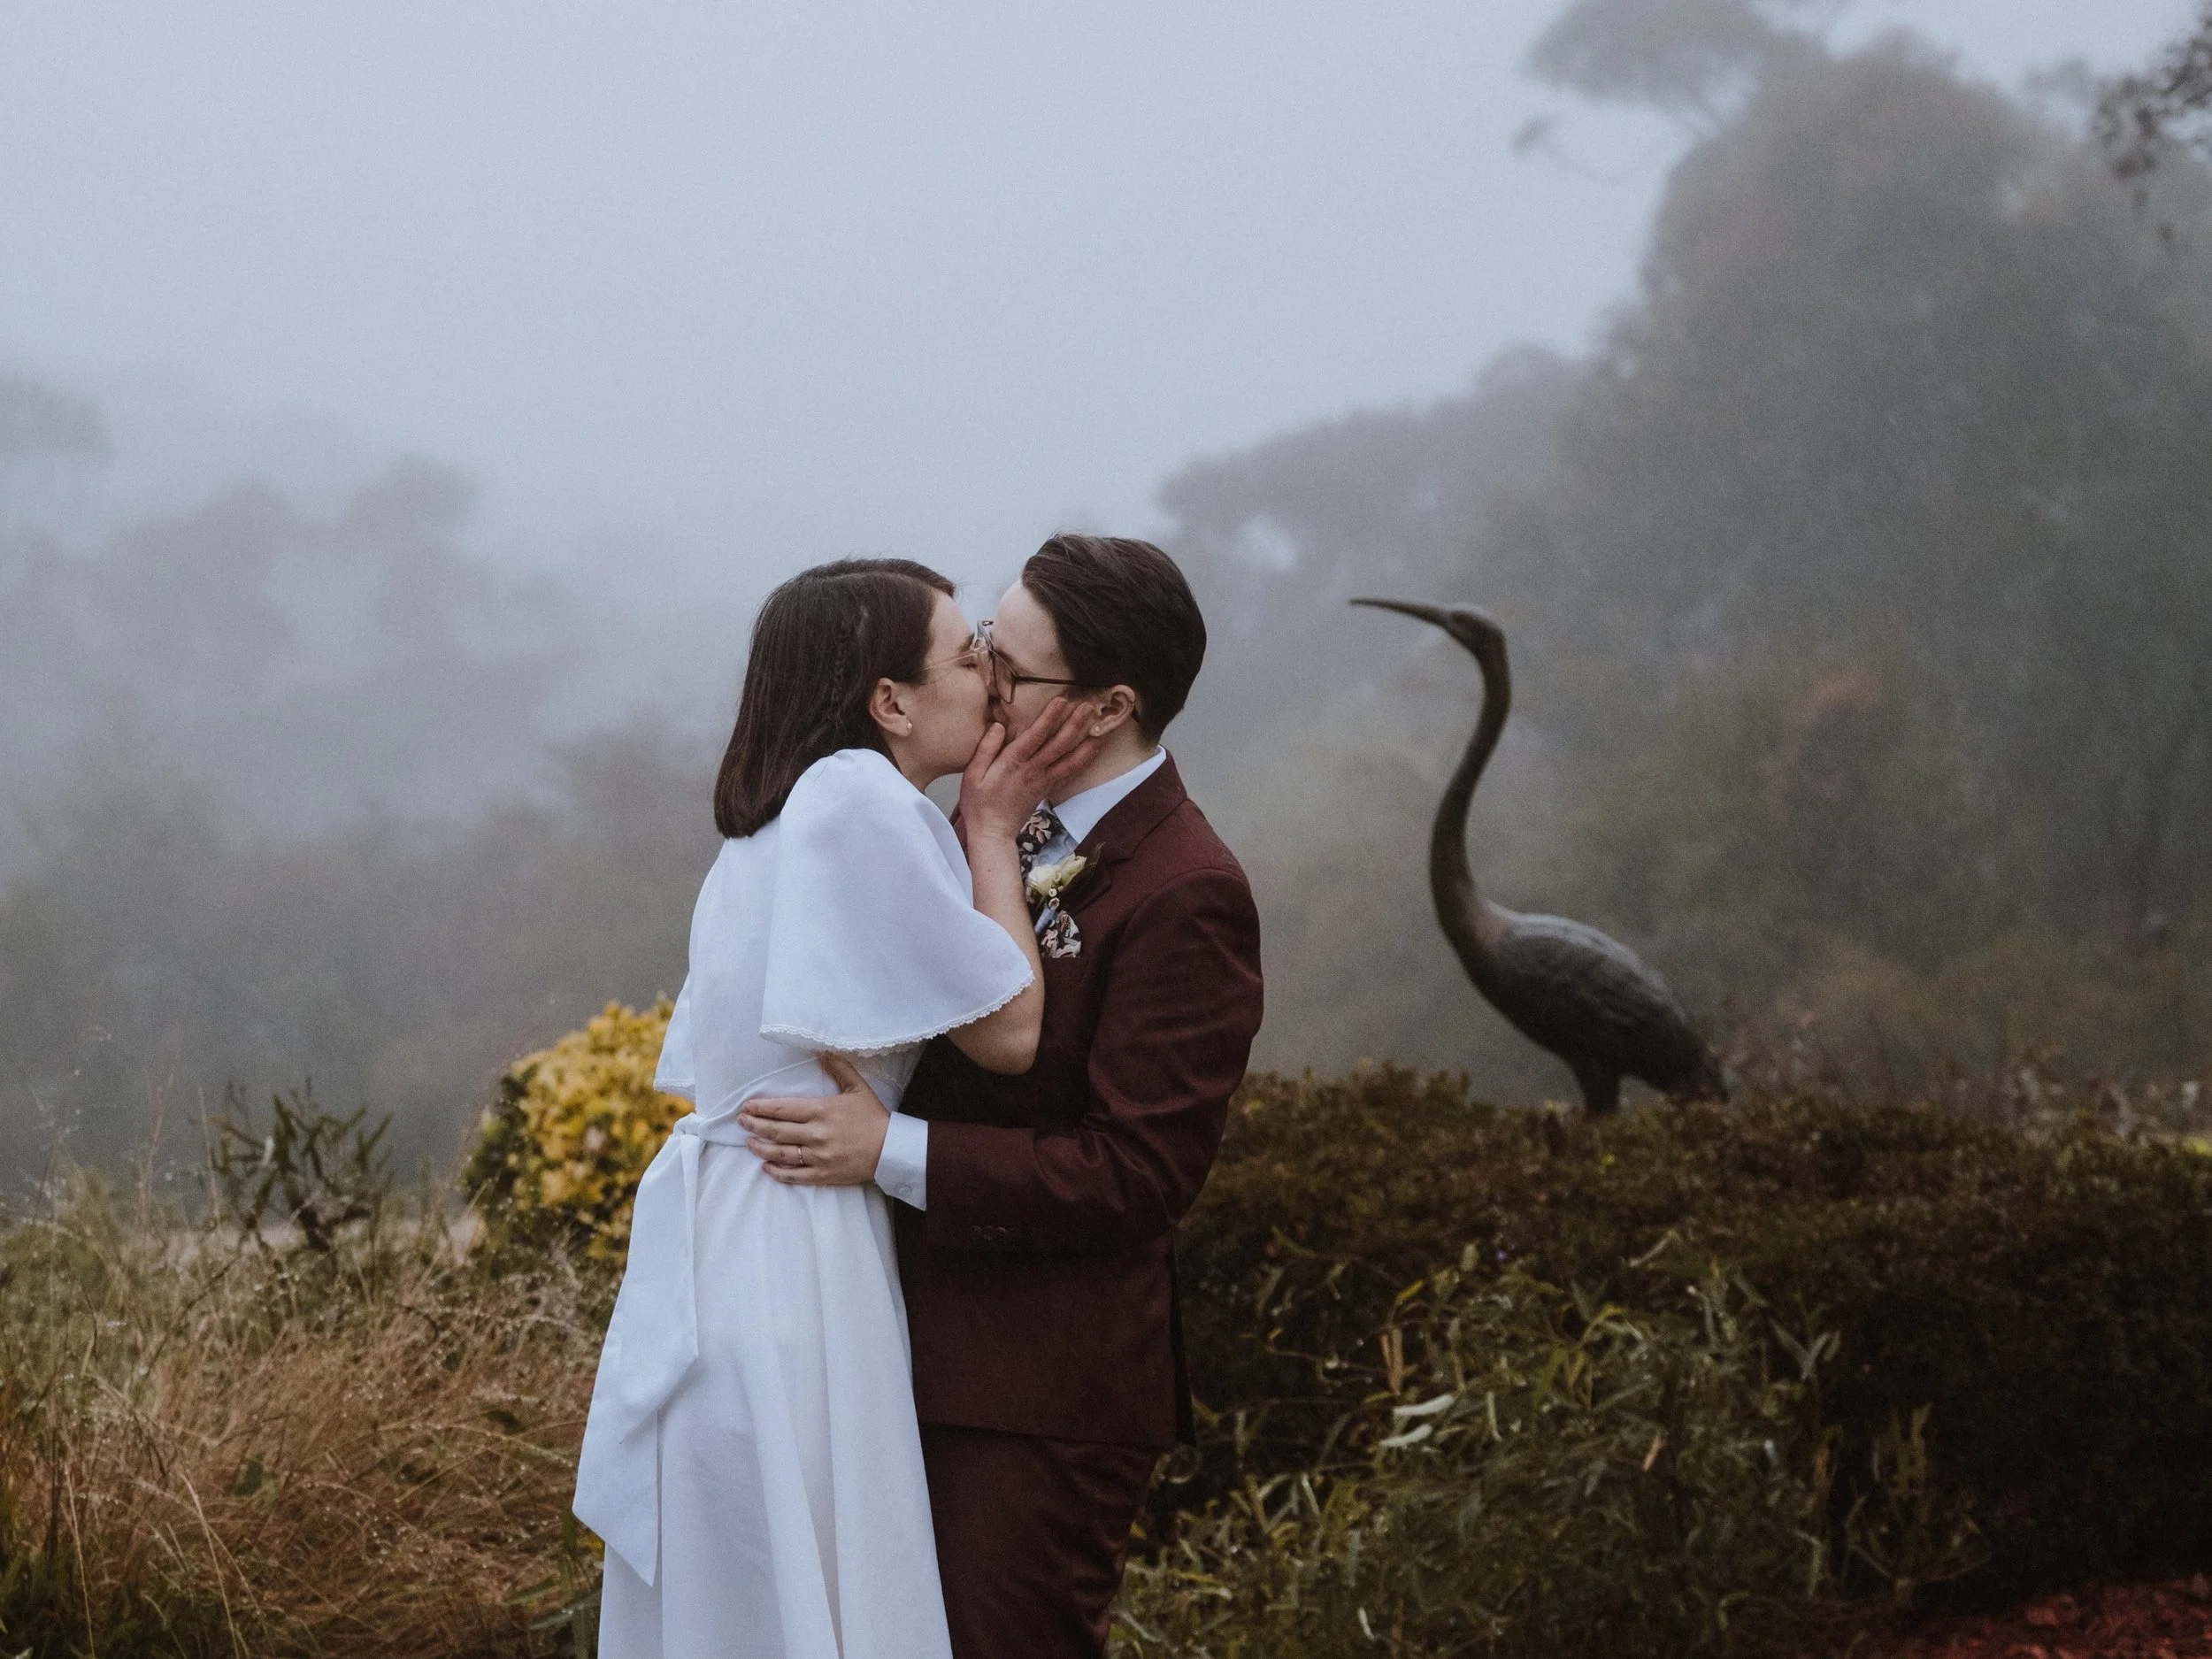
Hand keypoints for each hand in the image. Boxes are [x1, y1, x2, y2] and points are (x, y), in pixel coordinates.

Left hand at [738, 1054, 889, 1185]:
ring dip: (760, 1148)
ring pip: (780, 1153)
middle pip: (775, 1131)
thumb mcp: (858, 1088)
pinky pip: (794, 1175)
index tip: (747, 1106)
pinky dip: (777, 1172)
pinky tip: (766, 1167)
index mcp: (821, 1110)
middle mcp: (815, 1134)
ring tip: (748, 1142)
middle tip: (741, 1121)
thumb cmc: (874, 1117)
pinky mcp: (822, 1174)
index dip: (761, 1108)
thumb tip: (822, 1052)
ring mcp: (817, 1156)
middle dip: (754, 1125)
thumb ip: (839, 1068)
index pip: (782, 1109)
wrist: (891, 1150)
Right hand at [959, 697, 1102, 840]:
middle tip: (1089, 706)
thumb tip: (998, 725)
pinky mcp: (1049, 789)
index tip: (1062, 700)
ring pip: (1072, 759)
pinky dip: (1085, 760)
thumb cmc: (979, 803)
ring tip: (1103, 727)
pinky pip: (1071, 773)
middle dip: (1075, 724)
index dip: (1049, 717)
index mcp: (1013, 763)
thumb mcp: (972, 774)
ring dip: (1088, 742)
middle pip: (1060, 744)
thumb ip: (986, 748)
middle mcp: (1033, 770)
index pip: (1035, 736)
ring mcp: (1044, 781)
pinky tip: (1095, 750)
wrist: (992, 833)